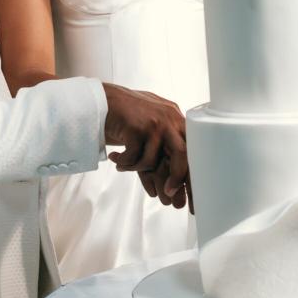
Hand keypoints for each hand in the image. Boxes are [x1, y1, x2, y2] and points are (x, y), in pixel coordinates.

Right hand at [102, 83, 189, 206]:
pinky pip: (133, 157)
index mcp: (177, 120)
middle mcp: (169, 119)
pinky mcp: (136, 127)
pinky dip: (124, 163)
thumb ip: (162, 150)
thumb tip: (166, 189)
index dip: (192, 176)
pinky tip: (115, 158)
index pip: (192, 150)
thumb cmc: (129, 116)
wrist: (105, 99)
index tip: (191, 198)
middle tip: (168, 194)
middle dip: (176, 178)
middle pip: (182, 154)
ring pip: (151, 160)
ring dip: (136, 168)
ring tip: (124, 164)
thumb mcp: (152, 128)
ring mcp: (153, 122)